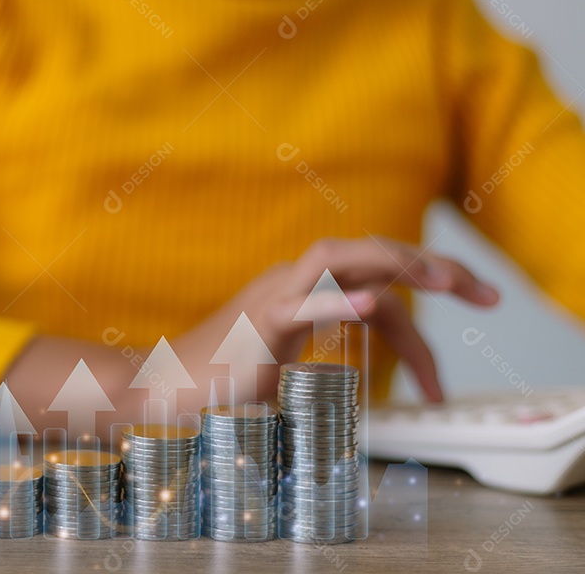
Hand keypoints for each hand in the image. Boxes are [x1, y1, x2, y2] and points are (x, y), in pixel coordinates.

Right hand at [173, 236, 499, 407]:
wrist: (160, 389)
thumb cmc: (217, 386)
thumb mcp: (285, 374)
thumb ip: (320, 366)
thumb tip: (356, 383)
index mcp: (304, 294)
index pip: (379, 293)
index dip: (419, 335)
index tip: (436, 384)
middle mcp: (293, 283)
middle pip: (374, 257)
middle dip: (437, 267)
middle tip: (488, 295)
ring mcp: (274, 296)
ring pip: (342, 257)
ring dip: (398, 262)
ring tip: (446, 281)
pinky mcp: (257, 323)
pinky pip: (303, 303)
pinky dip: (340, 301)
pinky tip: (375, 303)